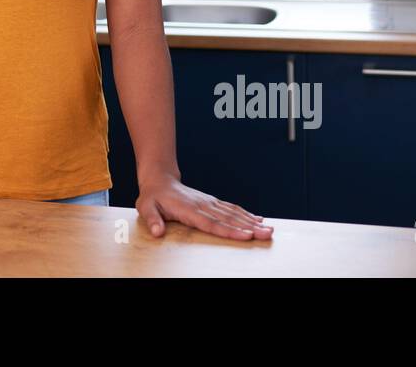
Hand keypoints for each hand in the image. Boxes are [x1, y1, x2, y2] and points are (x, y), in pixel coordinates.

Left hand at [137, 173, 273, 239]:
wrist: (159, 179)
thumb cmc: (152, 196)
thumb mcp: (146, 207)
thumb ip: (152, 219)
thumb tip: (157, 232)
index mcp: (189, 209)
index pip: (212, 223)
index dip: (230, 230)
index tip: (246, 235)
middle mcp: (203, 205)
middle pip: (229, 219)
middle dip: (250, 227)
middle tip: (267, 234)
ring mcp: (209, 203)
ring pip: (233, 213)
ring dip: (252, 221)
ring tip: (269, 229)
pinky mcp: (212, 202)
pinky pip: (231, 208)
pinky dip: (246, 214)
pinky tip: (258, 219)